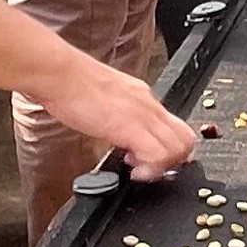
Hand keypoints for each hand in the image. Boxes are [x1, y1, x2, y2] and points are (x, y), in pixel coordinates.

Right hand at [33, 51, 198, 179]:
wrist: (60, 74)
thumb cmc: (72, 85)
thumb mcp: (107, 99)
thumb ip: (119, 114)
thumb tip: (118, 132)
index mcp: (143, 98)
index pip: (176, 126)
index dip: (169, 149)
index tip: (150, 159)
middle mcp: (149, 105)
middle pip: (186, 138)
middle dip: (173, 161)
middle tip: (149, 168)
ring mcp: (143, 115)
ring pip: (179, 148)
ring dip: (163, 166)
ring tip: (139, 169)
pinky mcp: (130, 127)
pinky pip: (158, 154)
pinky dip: (150, 169)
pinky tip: (133, 172)